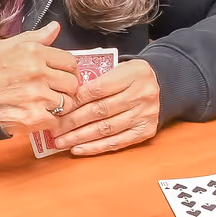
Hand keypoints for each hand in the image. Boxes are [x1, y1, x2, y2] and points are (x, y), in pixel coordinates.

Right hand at [0, 21, 80, 135]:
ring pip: (68, 103)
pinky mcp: (34, 117)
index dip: (69, 70)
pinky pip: (56, 120)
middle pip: (72, 83)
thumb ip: (35, 37)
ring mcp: (37, 96)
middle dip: (67, 88)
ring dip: (60, 105)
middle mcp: (38, 73)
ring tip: (46, 104)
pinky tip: (38, 115)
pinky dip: (49, 120)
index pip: (70, 62)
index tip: (64, 75)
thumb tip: (55, 28)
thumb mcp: (7, 46)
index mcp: (34, 53)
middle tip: (56, 91)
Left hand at [41, 58, 161, 155]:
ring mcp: (145, 114)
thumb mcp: (119, 67)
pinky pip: (117, 142)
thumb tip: (66, 98)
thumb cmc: (131, 76)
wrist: (162, 85)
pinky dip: (95, 147)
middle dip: (72, 122)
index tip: (57, 109)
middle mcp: (141, 94)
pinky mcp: (146, 130)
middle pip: (100, 111)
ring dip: (80, 137)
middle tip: (53, 129)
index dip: (75, 101)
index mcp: (133, 73)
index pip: (98, 89)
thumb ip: (97, 78)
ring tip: (60, 142)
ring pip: (106, 129)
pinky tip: (78, 149)